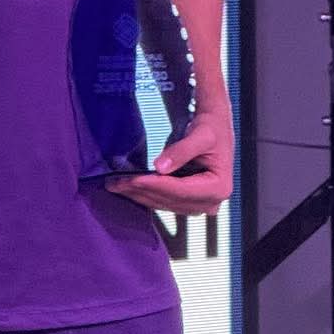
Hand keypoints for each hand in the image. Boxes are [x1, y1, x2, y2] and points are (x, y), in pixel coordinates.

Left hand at [107, 103, 234, 215]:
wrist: (216, 128)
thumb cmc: (212, 128)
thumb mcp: (200, 135)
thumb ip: (181, 151)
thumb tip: (160, 167)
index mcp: (219, 188)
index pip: (181, 190)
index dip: (155, 185)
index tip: (133, 179)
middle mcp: (212, 202)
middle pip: (171, 200)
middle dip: (142, 191)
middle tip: (115, 183)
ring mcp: (201, 205)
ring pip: (165, 203)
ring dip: (140, 195)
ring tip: (116, 186)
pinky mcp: (190, 202)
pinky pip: (166, 201)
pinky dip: (147, 194)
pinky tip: (129, 188)